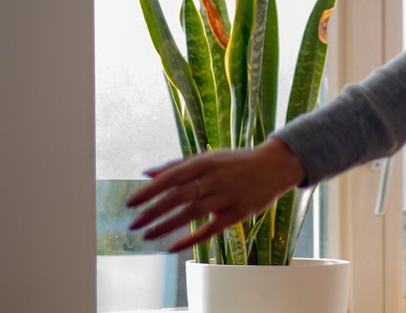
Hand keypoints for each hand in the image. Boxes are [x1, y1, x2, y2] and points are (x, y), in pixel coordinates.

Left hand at [125, 136, 307, 253]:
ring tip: (147, 235)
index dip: (150, 191)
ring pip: (191, 213)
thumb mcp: (208, 158)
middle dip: (153, 211)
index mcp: (205, 162)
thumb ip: (177, 165)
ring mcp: (226, 196)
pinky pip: (211, 228)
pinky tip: (174, 247)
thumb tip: (147, 173)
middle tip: (134, 224)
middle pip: (178, 196)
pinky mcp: (237, 213)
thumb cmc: (235, 162)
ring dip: (166, 225)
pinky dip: (191, 238)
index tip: (131, 203)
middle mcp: (214, 178)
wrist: (274, 166)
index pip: (171, 177)